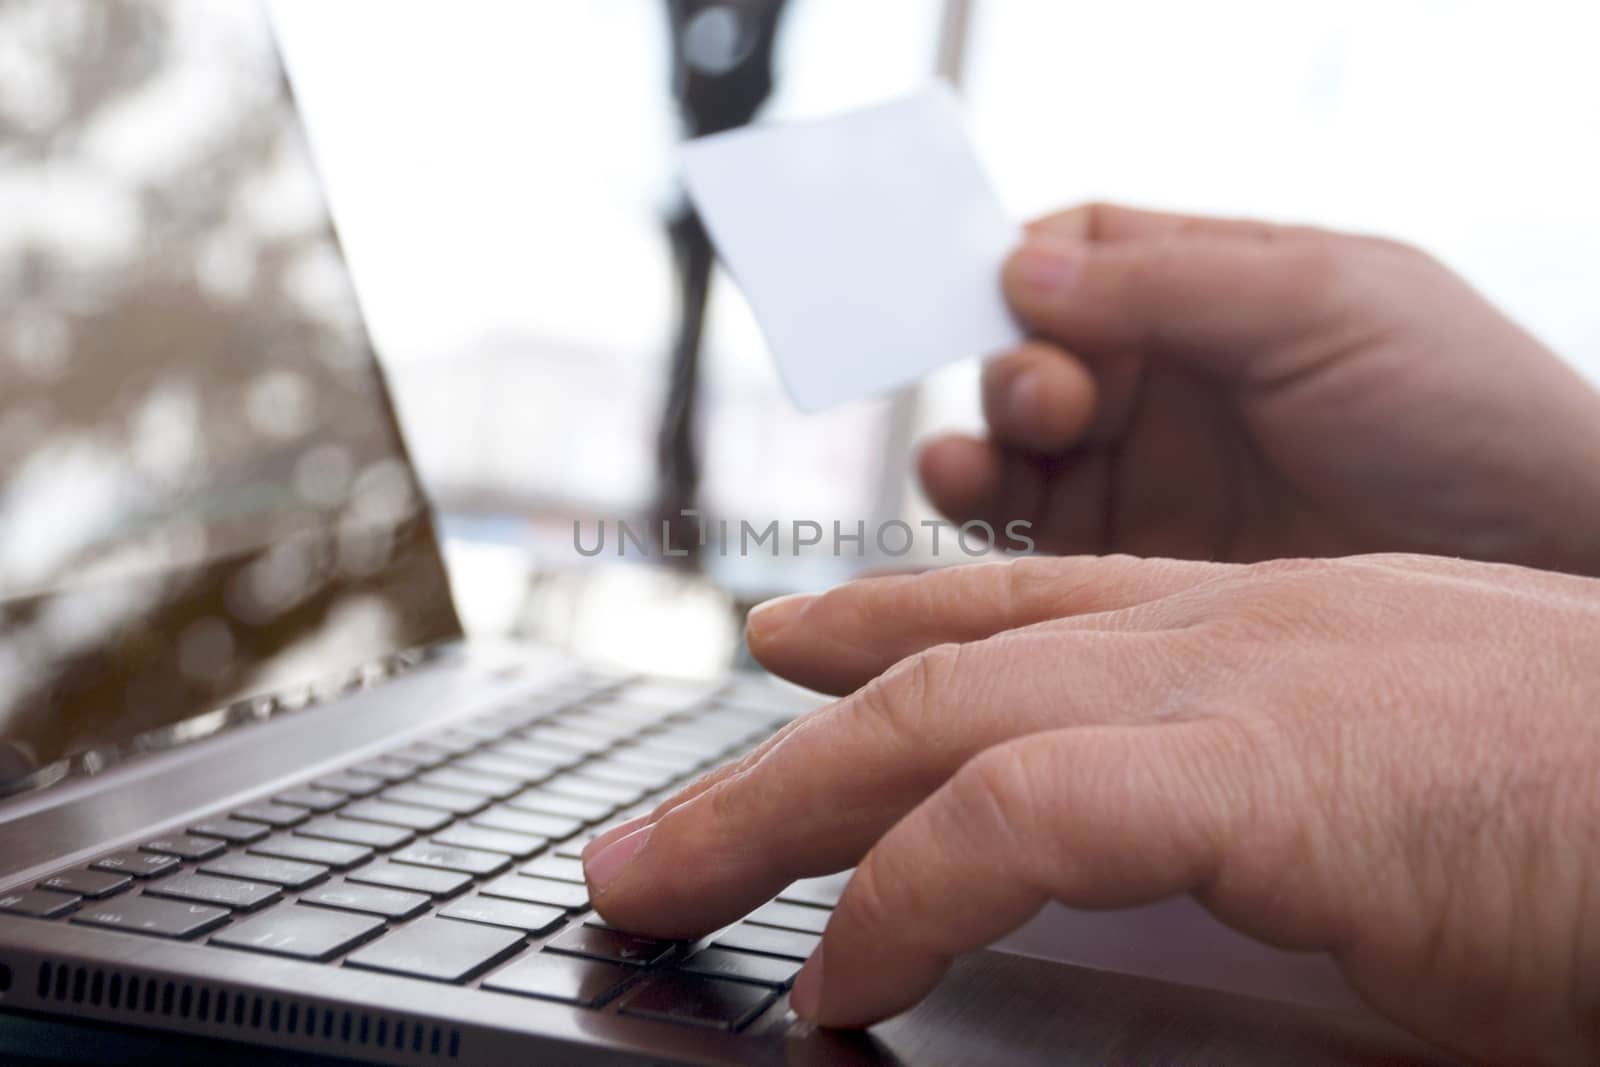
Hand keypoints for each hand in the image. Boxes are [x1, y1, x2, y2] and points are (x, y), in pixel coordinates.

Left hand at [584, 556, 1599, 1064]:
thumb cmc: (1592, 808)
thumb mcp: (1385, 775)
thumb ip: (1261, 794)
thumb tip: (1184, 849)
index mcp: (1246, 629)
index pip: (1019, 604)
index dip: (881, 624)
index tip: (783, 644)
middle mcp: (1218, 633)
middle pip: (933, 674)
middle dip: (770, 758)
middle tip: (646, 838)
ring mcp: (1236, 687)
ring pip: (937, 725)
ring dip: (775, 816)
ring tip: (661, 892)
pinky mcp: (1270, 775)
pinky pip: (1025, 820)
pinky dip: (912, 896)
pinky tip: (845, 975)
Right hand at [919, 203, 1599, 574]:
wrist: (1541, 562)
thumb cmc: (1465, 411)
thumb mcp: (1323, 306)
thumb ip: (1169, 284)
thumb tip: (1021, 268)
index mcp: (1215, 288)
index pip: (1081, 254)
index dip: (1019, 270)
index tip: (992, 299)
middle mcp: (1173, 377)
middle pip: (1033, 355)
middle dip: (1013, 374)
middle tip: (1045, 402)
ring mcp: (1156, 472)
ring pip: (1019, 449)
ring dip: (976, 449)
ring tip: (969, 466)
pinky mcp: (1144, 560)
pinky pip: (1038, 534)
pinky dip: (989, 522)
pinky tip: (976, 515)